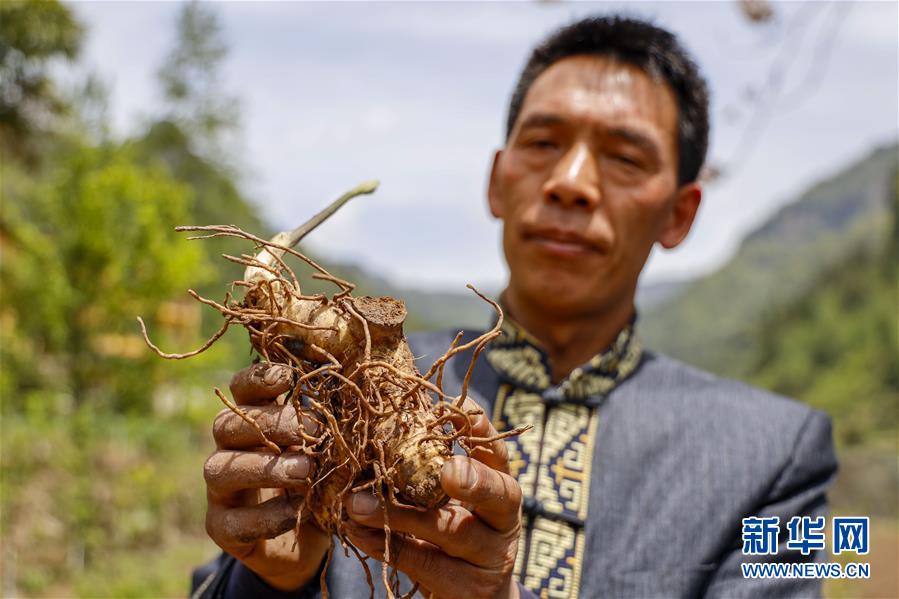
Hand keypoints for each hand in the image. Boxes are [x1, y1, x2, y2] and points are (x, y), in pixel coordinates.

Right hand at [204, 362, 329, 591]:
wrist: (309, 538)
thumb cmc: (321, 479)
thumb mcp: (329, 450)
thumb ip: (329, 429)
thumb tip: (352, 402)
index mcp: (253, 420)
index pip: (242, 389)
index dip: (258, 379)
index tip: (288, 377)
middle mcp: (228, 449)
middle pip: (228, 424)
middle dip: (271, 424)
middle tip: (316, 431)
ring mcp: (220, 490)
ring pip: (220, 469)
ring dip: (266, 468)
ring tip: (306, 471)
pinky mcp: (222, 527)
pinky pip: (234, 521)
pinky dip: (267, 516)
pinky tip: (297, 511)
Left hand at [344, 398, 521, 598]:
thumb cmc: (454, 534)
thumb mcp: (452, 501)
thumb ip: (429, 469)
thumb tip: (380, 424)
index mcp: (501, 487)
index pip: (498, 454)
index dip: (482, 431)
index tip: (459, 408)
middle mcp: (503, 520)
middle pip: (498, 495)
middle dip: (474, 479)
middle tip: (448, 470)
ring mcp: (488, 558)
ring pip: (450, 531)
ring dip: (400, 515)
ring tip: (358, 504)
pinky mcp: (464, 590)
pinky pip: (421, 563)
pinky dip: (385, 544)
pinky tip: (357, 532)